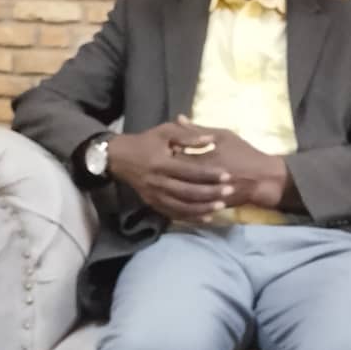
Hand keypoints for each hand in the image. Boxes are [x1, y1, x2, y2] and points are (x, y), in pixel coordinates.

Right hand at [108, 122, 234, 221]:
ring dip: (203, 208)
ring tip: (221, 206)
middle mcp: (158, 182)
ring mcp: (155, 196)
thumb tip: (210, 139)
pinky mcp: (153, 204)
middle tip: (230, 191)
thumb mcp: (165, 132)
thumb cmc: (146, 142)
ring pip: (182, 206)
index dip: (209, 174)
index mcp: (161, 163)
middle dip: (210, 193)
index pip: (190, 171)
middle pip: (188, 191)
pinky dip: (191, 217)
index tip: (227, 175)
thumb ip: (187, 135)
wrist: (120, 158)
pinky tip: (206, 218)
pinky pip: (174, 214)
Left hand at [176, 117, 287, 209]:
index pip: (176, 157)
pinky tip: (179, 189)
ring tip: (171, 175)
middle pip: (176, 176)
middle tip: (163, 162)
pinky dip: (182, 197)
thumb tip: (179, 118)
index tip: (165, 147)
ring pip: (181, 193)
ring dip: (173, 184)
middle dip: (168, 169)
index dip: (167, 152)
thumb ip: (199, 130)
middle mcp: (203, 180)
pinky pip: (190, 204)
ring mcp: (206, 195)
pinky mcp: (209, 206)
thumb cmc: (244, 154)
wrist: (263, 180)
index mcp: (204, 161)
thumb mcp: (223, 136)